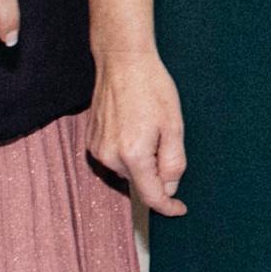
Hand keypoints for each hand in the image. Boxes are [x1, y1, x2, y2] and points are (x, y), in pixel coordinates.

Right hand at [87, 45, 186, 217]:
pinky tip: (134, 126)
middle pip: (139, 182)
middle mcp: (109, 156)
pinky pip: (114, 158)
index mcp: (132, 155)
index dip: (168, 207)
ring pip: (127, 170)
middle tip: (164, 137)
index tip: (180, 210)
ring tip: (148, 126)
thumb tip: (170, 188)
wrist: (122, 61)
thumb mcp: (174, 126)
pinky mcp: (90, 141)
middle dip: (156, 171)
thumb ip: (173, 163)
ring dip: (141, 160)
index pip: (151, 196)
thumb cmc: (152, 88)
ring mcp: (96, 149)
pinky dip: (128, 151)